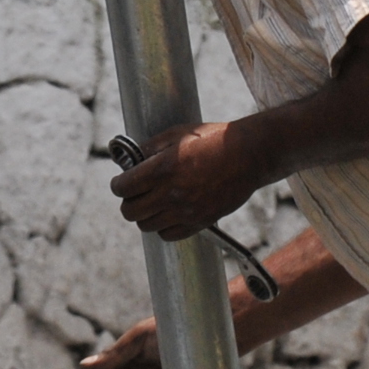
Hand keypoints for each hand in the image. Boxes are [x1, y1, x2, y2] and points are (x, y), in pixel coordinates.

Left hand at [111, 119, 266, 240]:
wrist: (250, 154)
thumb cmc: (214, 139)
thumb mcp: (178, 133)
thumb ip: (150, 147)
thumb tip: (130, 162)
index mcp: (163, 169)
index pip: (123, 188)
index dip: (118, 185)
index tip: (122, 182)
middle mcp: (172, 193)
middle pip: (130, 211)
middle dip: (129, 201)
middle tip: (136, 194)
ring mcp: (186, 210)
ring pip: (147, 225)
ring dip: (145, 215)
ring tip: (153, 203)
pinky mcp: (200, 221)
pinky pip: (169, 235)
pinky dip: (164, 227)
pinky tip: (169, 214)